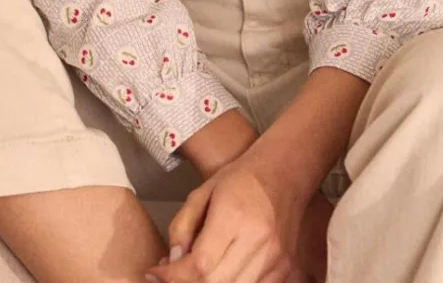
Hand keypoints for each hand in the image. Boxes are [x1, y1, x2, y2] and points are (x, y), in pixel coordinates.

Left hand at [151, 189, 333, 282]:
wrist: (286, 171)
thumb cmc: (242, 177)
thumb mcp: (203, 191)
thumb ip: (182, 226)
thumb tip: (172, 262)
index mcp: (235, 216)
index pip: (199, 265)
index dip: (173, 276)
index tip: (156, 272)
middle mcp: (258, 241)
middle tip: (172, 273)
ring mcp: (275, 259)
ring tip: (195, 271)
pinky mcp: (284, 269)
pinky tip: (220, 271)